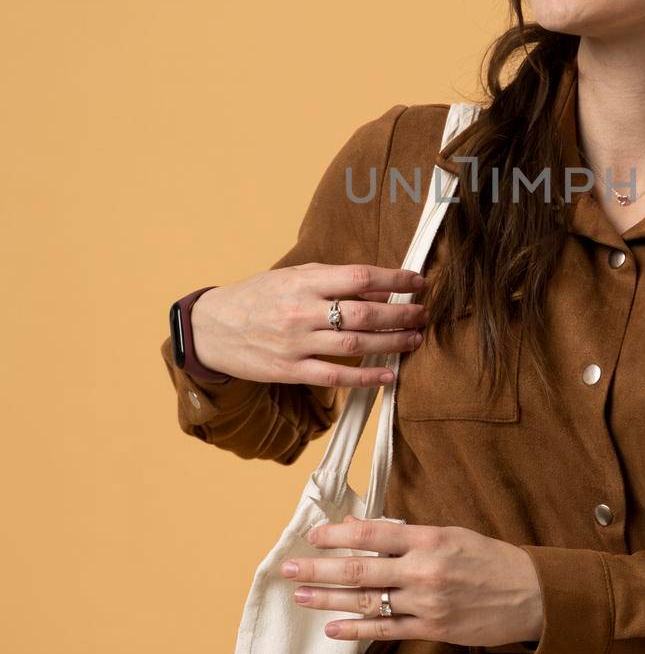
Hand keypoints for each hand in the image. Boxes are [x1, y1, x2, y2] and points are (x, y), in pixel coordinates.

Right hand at [190, 263, 430, 386]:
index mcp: (304, 281)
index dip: (394, 279)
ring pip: (355, 344)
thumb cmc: (258, 297)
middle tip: (423, 314)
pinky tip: (388, 374)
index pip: (360, 277)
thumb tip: (379, 289)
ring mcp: (296, 343)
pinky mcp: (290, 370)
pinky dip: (365, 377)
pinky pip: (335, 376)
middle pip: (364, 313)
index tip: (418, 282)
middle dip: (401, 314)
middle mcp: (302, 311)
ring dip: (391, 342)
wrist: (211, 328)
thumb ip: (333, 281)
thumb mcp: (293, 277)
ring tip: (414, 339)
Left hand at [279, 516, 545, 645]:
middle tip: (289, 567)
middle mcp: (424, 569)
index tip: (314, 535)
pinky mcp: (432, 629)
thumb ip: (408, 534)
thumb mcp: (452, 534)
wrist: (530, 595)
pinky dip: (356, 631)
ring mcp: (426, 602)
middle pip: (360, 568)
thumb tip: (363, 527)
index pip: (373, 533)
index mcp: (430, 538)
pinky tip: (332, 629)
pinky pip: (386, 630)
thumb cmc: (490, 559)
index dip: (339, 534)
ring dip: (329, 598)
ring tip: (301, 596)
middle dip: (320, 567)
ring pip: (367, 601)